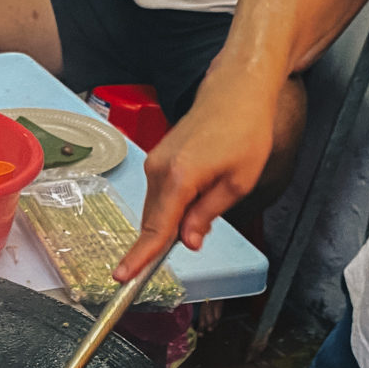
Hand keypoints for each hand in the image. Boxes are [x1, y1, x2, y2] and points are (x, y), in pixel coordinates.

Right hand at [114, 69, 278, 279]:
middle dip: (170, 237)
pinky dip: (173, 204)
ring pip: (157, 209)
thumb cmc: (244, 130)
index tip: (123, 276)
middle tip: (200, 233)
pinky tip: (198, 192)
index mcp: (180, 177)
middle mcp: (159, 170)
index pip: (156, 228)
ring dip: (175, 218)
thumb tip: (187, 241)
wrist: (236, 91)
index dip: (140, 257)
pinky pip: (159, 194)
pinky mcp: (157, 159)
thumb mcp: (238, 182)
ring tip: (211, 197)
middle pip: (154, 222)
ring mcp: (154, 163)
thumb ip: (207, 214)